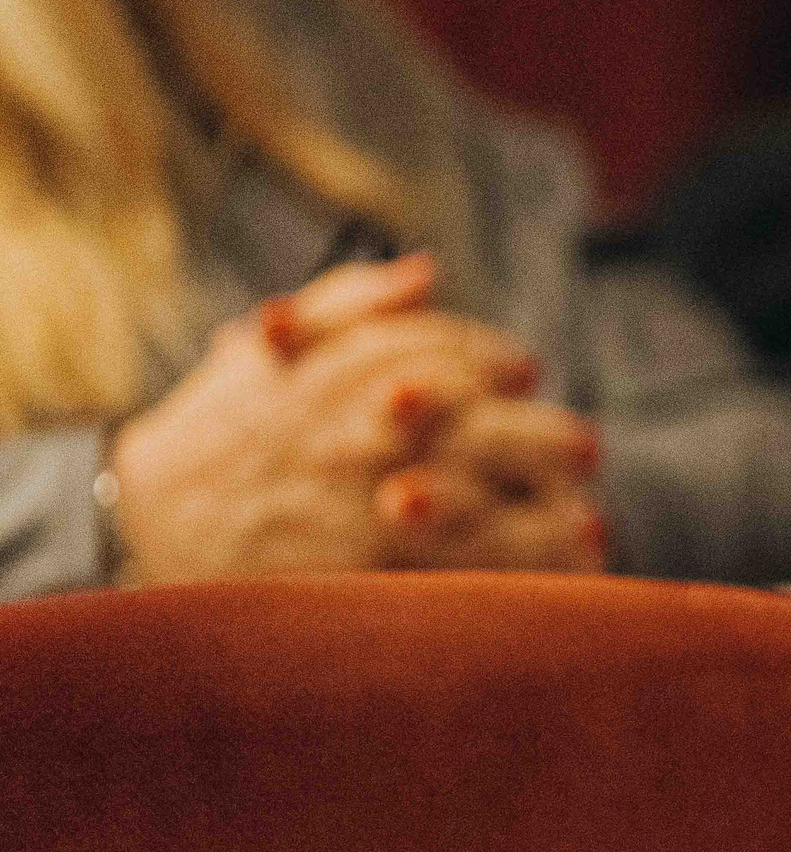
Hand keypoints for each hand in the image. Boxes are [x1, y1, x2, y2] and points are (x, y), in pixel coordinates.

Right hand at [109, 256, 604, 582]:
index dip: (487, 358)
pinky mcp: (354, 576)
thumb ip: (349, 304)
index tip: (523, 369)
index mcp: (328, 376)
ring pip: (473, 507)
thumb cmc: (218, 431)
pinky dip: (512, 577)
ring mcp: (351, 510)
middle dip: (539, 436)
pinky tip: (551, 579)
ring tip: (590, 519)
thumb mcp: (266, 348)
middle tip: (584, 446)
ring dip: (543, 514)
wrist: (140, 523)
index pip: (432, 352)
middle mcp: (346, 438)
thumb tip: (428, 272)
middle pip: (471, 429)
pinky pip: (450, 576)